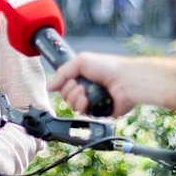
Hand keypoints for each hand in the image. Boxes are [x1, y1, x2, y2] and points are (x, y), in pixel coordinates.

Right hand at [47, 52, 173, 116]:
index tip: (70, 80)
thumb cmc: (108, 67)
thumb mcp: (80, 61)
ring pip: (74, 107)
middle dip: (70, 91)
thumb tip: (50, 86)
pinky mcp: (100, 112)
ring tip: (85, 92)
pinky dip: (84, 107)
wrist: (126, 80)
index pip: (65, 86)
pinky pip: (85, 115)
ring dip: (76, 99)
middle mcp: (88, 90)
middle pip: (67, 97)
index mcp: (84, 77)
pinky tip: (88, 101)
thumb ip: (62, 72)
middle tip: (79, 85)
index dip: (63, 84)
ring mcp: (94, 101)